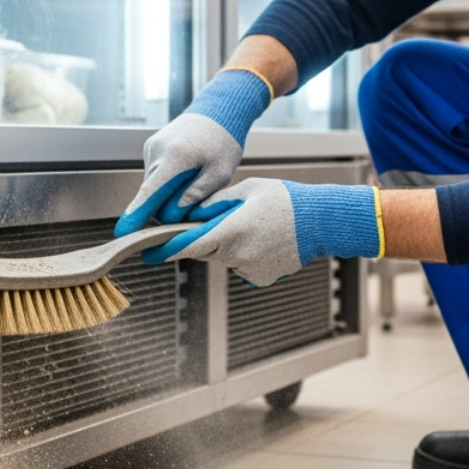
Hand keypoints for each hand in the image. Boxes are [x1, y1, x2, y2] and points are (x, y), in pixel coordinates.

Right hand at [115, 69, 271, 235]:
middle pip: (152, 194)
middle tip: (194, 205)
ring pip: (153, 186)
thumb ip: (196, 194)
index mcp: (175, 157)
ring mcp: (151, 149)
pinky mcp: (150, 149)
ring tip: (194, 180)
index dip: (137, 214)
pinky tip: (186, 173)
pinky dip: (167, 183)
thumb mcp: (220, 173)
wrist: (217, 112)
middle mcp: (157, 151)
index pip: (151, 192)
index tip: (123, 231)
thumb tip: (172, 214)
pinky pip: (155, 176)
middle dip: (167, 207)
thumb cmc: (223, 143)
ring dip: (168, 194)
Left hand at [143, 178, 383, 286]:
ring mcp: (249, 269)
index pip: (190, 244)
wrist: (321, 221)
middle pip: (205, 250)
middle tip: (223, 220)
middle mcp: (238, 254)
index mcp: (233, 229)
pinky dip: (244, 255)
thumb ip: (215, 202)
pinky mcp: (259, 279)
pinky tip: (263, 241)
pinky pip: (239, 267)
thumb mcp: (247, 189)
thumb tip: (191, 213)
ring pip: (222, 258)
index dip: (166, 250)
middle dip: (205, 237)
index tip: (147, 254)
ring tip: (253, 227)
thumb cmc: (285, 200)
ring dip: (227, 245)